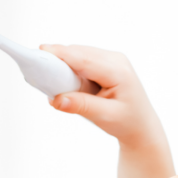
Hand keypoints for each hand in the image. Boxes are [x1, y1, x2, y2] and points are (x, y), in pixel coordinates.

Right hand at [41, 45, 174, 177]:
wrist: (141, 126)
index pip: (84, 59)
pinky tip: (61, 77)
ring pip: (79, 54)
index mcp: (118, 71)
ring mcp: (111, 59)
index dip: (61, 54)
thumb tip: (56, 99)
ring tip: (46, 75)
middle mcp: (116, 60)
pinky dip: (70, 66)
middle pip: (79, 53)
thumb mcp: (105, 116)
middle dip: (58, 58)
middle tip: (36, 67)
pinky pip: (82, 59)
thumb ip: (81, 106)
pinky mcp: (105, 63)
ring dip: (63, 63)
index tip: (40, 51)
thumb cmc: (126, 122)